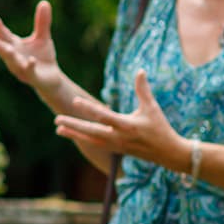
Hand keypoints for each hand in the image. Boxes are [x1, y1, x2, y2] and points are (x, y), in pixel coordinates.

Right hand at [0, 1, 63, 98]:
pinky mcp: (33, 77)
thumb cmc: (42, 57)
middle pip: (4, 50)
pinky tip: (31, 60)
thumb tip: (44, 2)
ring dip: (9, 56)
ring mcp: (22, 68)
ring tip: (7, 49)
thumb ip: (41, 22)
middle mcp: (15, 58)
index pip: (4, 36)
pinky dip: (29, 66)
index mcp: (14, 46)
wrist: (51, 78)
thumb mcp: (42, 37)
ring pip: (13, 62)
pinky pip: (29, 71)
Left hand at [53, 71, 189, 170]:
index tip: (75, 101)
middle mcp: (119, 137)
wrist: (167, 152)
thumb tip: (140, 70)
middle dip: (74, 125)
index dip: (89, 109)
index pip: (104, 116)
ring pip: (90, 140)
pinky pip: (94, 144)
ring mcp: (115, 145)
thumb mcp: (152, 107)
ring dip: (74, 134)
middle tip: (56, 118)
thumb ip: (143, 90)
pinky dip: (82, 139)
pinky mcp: (115, 149)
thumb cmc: (160, 127)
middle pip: (91, 131)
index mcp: (128, 125)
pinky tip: (71, 134)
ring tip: (58, 128)